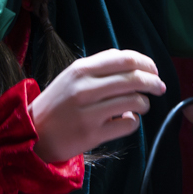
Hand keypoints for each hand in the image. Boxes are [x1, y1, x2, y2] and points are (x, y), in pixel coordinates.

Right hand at [31, 49, 166, 163]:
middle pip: (134, 79)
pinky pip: (128, 124)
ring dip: (145, 103)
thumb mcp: (72, 77)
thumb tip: (135, 63)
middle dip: (154, 82)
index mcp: (81, 70)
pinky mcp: (93, 134)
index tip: (154, 70)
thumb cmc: (58, 103)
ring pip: (135, 101)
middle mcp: (84, 88)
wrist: (32, 133)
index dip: (146, 63)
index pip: (125, 59)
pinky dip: (134, 121)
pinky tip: (126, 119)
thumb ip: (100, 67)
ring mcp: (88, 112)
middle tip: (159, 87)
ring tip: (141, 105)